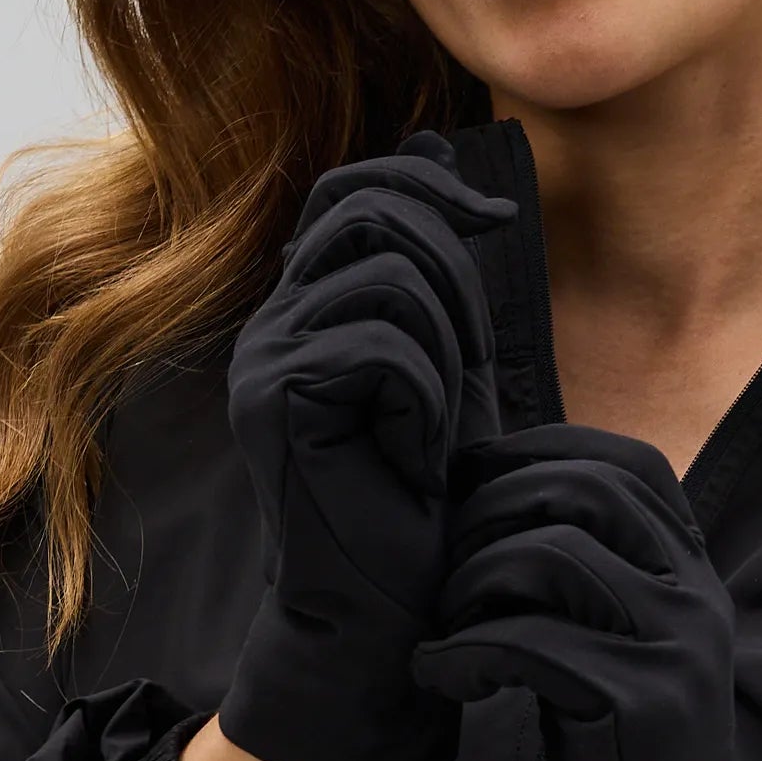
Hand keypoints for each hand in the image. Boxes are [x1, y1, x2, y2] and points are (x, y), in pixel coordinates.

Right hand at [221, 137, 515, 760]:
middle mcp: (271, 325)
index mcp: (305, 309)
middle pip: (371, 212)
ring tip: (434, 424)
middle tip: (470, 364)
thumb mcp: (449, 362)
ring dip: (445, 345)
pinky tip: (414, 455)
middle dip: (452, 269)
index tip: (496, 219)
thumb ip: (439, 269)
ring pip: (386, 276)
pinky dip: (426, 396)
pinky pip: (383, 346)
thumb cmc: (425, 499)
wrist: (386, 611)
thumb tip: (442, 149)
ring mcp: (265, 362)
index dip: (427, 180)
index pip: (350, 188)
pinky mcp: (275, 404)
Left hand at [411, 424, 761, 760]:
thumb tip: (490, 505)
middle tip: (437, 565)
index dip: (534, 457)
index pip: (626, 463)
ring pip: (551, 554)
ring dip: (469, 581)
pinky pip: (528, 639)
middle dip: (488, 513)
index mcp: (694, 576)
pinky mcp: (641, 702)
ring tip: (440, 626)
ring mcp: (676, 647)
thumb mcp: (613, 655)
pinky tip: (442, 677)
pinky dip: (463, 651)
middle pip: (582, 492)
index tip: (465, 491)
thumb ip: (584, 585)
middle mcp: (697, 597)